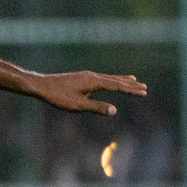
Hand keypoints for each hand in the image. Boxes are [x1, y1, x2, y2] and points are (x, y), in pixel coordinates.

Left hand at [30, 71, 147, 115]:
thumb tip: (114, 110)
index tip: (144, 92)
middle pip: (115, 80)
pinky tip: (110, 81)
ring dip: (122, 80)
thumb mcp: (78, 105)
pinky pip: (101, 79)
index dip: (131, 90)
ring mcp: (87, 76)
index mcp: (94, 81)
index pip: (117, 86)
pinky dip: (111, 80)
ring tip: (133, 80)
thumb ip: (96, 107)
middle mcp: (93, 76)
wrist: (42, 86)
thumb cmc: (58, 96)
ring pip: (109, 78)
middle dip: (130, 84)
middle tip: (145, 87)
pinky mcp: (82, 78)